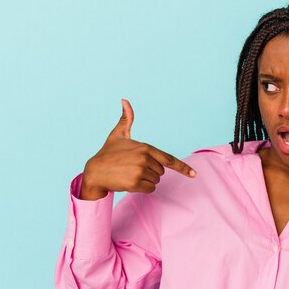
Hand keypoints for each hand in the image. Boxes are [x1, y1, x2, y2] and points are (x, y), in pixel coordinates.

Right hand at [80, 99, 195, 199]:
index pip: (168, 159)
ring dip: (146, 180)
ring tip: (130, 173)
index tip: (194, 174)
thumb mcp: (118, 134)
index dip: (183, 167)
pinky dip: (143, 188)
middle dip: (151, 171)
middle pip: (161, 171)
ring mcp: (140, 171)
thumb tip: (125, 100)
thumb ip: (126, 119)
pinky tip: (130, 182)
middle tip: (134, 167)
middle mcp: (145, 158)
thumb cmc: (108, 153)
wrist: (94, 171)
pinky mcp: (135, 183)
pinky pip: (150, 189)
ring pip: (156, 180)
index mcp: (145, 147)